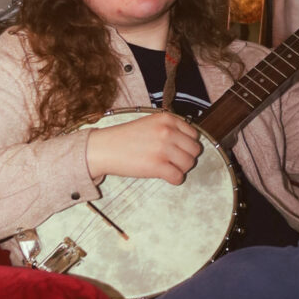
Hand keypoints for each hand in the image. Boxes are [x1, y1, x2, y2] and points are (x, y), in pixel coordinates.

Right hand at [86, 112, 202, 185]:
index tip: (179, 150)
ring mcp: (163, 149)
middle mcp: (167, 132)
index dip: (188, 144)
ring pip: (189, 164)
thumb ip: (169, 128)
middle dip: (186, 157)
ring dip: (181, 169)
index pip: (194, 134)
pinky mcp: (157, 166)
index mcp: (167, 119)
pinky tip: (165, 176)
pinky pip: (179, 177)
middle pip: (194, 150)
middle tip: (174, 161)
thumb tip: (188, 142)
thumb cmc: (124, 138)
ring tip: (168, 168)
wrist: (104, 148)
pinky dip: (175, 179)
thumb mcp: (150, 123)